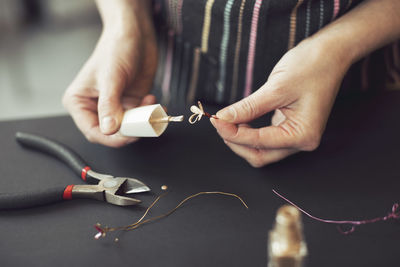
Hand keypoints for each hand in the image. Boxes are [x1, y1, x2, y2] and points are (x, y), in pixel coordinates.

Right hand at [63, 0, 156, 146]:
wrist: (135, 35)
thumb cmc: (115, 48)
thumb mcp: (111, 78)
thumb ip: (109, 105)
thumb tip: (109, 128)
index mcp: (79, 102)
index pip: (93, 131)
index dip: (111, 137)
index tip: (128, 135)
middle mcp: (96, 107)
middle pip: (111, 133)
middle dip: (130, 130)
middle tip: (143, 123)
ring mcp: (115, 106)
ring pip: (129, 128)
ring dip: (143, 121)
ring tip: (150, 107)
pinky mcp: (130, 104)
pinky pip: (140, 119)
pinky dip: (149, 115)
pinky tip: (153, 102)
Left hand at [211, 39, 350, 166]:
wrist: (331, 52)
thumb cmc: (312, 66)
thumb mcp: (276, 88)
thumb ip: (248, 107)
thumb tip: (223, 118)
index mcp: (303, 135)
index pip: (259, 142)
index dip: (233, 133)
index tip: (216, 121)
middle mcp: (302, 141)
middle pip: (260, 155)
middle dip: (236, 142)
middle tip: (219, 123)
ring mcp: (297, 135)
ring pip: (261, 149)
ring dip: (241, 139)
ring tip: (227, 120)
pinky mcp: (290, 126)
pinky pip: (265, 138)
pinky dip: (249, 132)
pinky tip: (239, 120)